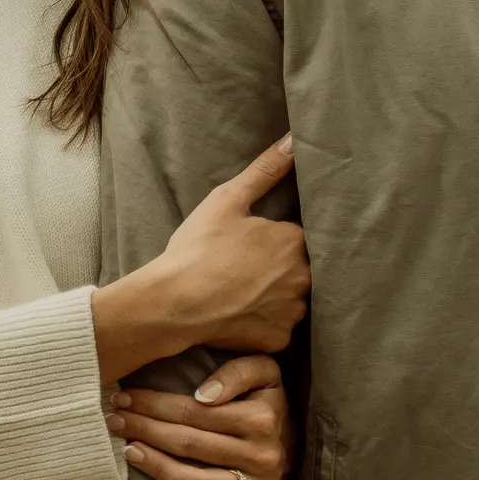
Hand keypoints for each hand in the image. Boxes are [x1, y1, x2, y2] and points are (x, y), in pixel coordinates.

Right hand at [92, 134, 310, 379]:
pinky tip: (241, 314)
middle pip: (299, 269)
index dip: (274, 241)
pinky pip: (279, 328)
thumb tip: (294, 139)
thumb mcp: (228, 200)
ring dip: (275, 296)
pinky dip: (264, 322)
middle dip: (279, 268)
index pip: (298, 237)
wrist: (174, 302)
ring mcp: (293, 311)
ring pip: (292, 299)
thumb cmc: (198, 247)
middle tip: (245, 269)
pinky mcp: (279, 340)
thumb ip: (266, 169)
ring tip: (242, 292)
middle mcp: (303, 277)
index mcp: (294, 240)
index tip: (253, 245)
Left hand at [107, 354, 291, 479]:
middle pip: (190, 444)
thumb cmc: (266, 401)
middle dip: (146, 430)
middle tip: (115, 421)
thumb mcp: (264, 372)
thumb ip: (238, 372)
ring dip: (157, 466)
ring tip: (129, 449)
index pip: (195, 412)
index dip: (155, 404)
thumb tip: (203, 395)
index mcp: (261, 418)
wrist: (294, 440)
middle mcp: (262, 456)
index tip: (125, 398)